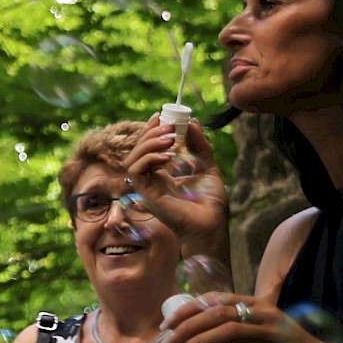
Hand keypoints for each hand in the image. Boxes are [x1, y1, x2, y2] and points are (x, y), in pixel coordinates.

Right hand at [124, 115, 229, 260]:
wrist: (210, 226)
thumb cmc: (210, 204)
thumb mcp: (207, 167)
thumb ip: (199, 146)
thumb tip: (192, 122)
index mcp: (163, 175)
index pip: (149, 149)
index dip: (151, 131)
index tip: (161, 116)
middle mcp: (152, 180)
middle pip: (138, 151)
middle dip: (150, 133)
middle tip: (169, 125)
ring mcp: (147, 188)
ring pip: (132, 159)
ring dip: (149, 144)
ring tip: (170, 139)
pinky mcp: (145, 194)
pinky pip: (135, 171)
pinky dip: (149, 159)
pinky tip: (168, 157)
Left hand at [161, 294, 338, 342]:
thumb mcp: (259, 336)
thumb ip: (234, 332)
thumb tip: (199, 337)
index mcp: (258, 305)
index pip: (216, 300)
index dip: (188, 310)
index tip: (167, 324)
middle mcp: (266, 315)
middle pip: (218, 314)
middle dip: (187, 328)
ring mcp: (275, 335)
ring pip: (229, 333)